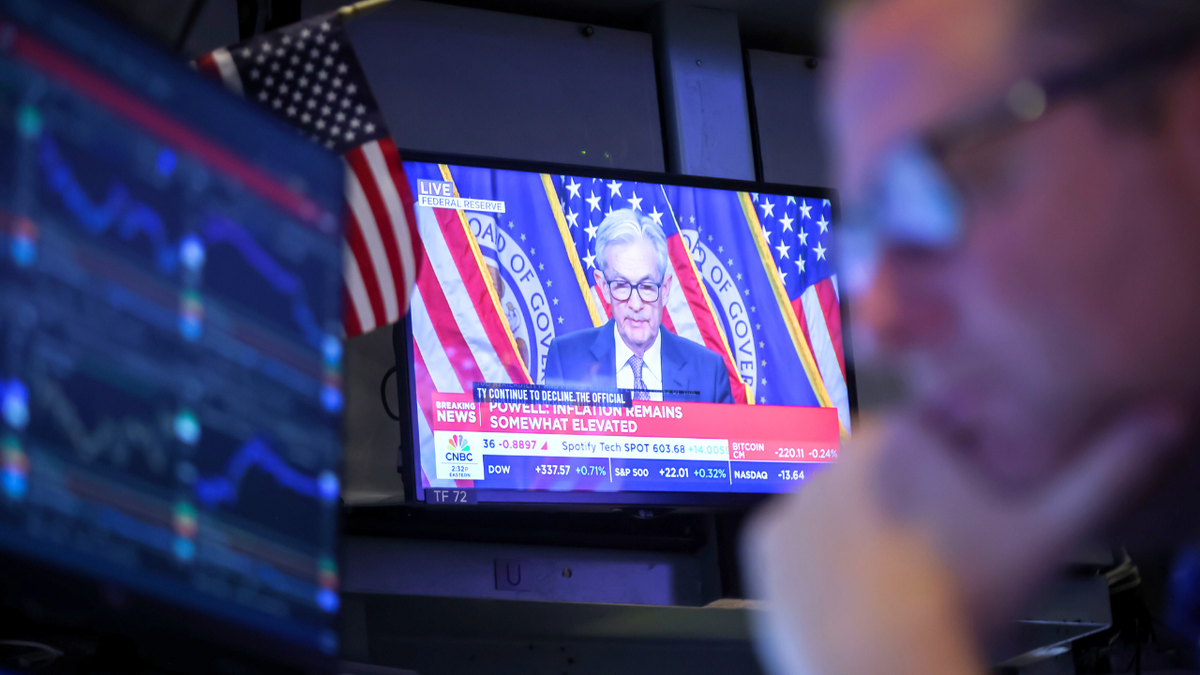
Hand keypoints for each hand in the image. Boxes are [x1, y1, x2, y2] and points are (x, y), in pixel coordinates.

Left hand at [741, 410, 1183, 674]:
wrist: (885, 668)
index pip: (929, 448)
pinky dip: (814, 566)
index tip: (962, 530)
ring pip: (838, 513)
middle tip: (931, 565)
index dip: (954, 488)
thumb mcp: (1047, 532)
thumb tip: (1167, 421)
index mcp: (896, 435)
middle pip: (880, 481)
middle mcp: (831, 455)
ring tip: (891, 584)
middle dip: (905, 510)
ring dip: (859, 538)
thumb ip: (1106, 471)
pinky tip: (848, 590)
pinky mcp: (761, 540)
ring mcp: (790, 497)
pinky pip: (794, 546)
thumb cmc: (965, 600)